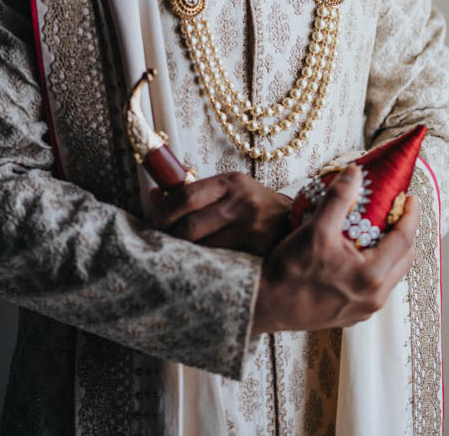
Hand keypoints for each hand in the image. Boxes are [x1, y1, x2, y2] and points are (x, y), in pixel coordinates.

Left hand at [150, 171, 292, 255]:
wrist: (294, 221)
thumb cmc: (254, 204)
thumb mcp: (229, 188)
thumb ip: (194, 192)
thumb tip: (154, 196)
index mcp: (230, 182)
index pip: (186, 196)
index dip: (163, 213)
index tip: (154, 224)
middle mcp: (241, 203)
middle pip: (190, 227)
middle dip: (171, 239)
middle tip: (163, 245)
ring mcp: (250, 229)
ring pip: (203, 249)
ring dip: (187, 256)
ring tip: (180, 257)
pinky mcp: (257, 252)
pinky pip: (221, 263)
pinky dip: (207, 266)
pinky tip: (202, 267)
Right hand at [252, 165, 418, 334]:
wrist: (266, 305)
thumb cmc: (291, 269)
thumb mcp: (316, 228)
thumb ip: (339, 197)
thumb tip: (355, 171)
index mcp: (371, 275)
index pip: (404, 240)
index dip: (411, 216)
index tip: (411, 198)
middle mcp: (374, 297)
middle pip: (404, 259)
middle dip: (406, 233)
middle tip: (398, 212)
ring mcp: (364, 309)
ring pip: (392, 275)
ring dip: (392, 251)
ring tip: (381, 229)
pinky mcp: (352, 315)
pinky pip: (376, 287)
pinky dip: (377, 266)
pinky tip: (360, 253)